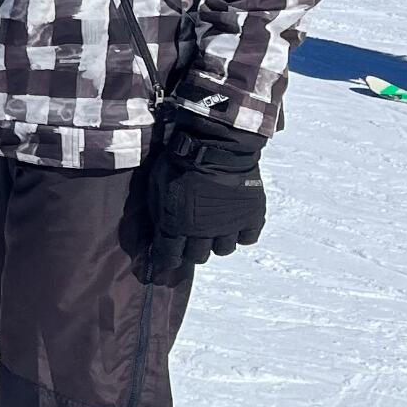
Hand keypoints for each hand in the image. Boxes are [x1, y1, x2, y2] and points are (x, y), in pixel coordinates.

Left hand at [143, 108, 264, 284]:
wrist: (215, 144)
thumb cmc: (179, 161)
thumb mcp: (156, 185)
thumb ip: (158, 212)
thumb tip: (156, 231)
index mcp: (176, 226)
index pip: (169, 257)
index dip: (166, 261)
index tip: (165, 260)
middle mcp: (202, 232)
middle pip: (197, 256)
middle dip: (192, 249)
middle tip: (192, 236)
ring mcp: (229, 225)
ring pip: (223, 250)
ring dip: (216, 241)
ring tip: (214, 227)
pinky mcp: (251, 216)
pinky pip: (247, 238)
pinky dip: (241, 233)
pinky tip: (234, 221)